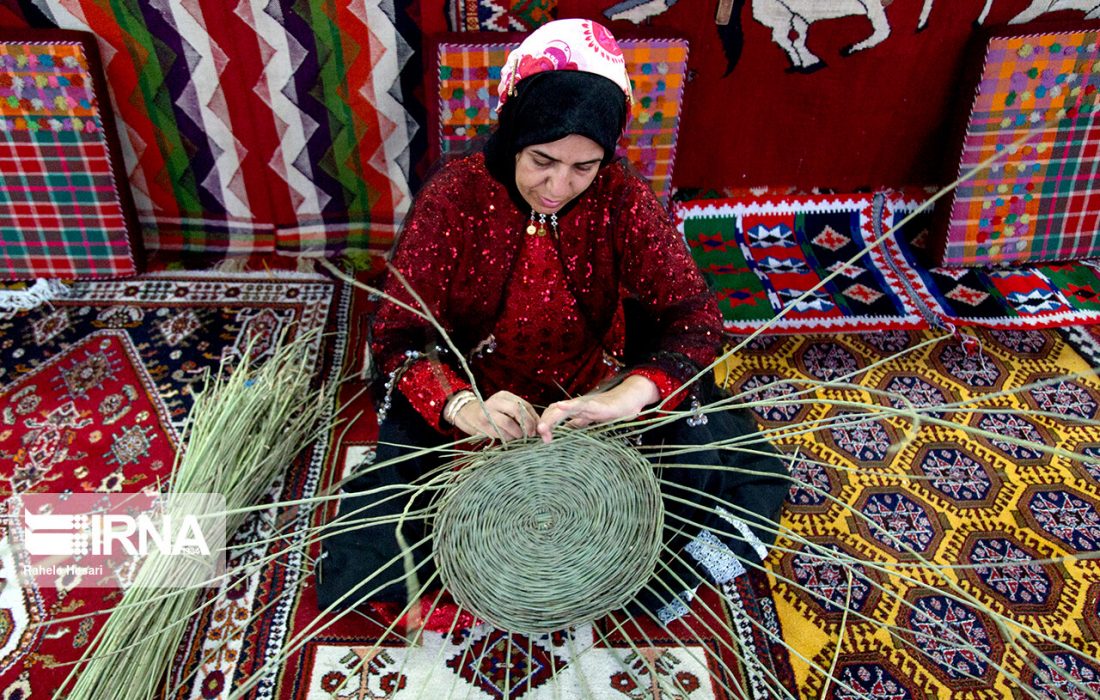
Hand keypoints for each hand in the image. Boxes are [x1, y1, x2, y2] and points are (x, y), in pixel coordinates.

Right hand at [451, 390, 538, 440]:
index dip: (533, 417)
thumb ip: (521, 414)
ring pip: (508, 422)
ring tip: (520, 437)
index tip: (538, 428)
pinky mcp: (482, 424)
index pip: (524, 404)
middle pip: (517, 410)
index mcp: (504, 395)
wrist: (467, 414)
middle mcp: (495, 400)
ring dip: (517, 432)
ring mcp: (487, 412)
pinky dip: (507, 437)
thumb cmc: (492, 414)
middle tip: (531, 434)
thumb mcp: (506, 409)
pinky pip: (499, 432)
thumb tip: (540, 426)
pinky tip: (509, 438)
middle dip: (527, 423)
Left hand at [536, 375, 659, 442]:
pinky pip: (580, 404)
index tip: (541, 438)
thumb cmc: (609, 410)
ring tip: (542, 428)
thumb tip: (562, 432)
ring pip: (562, 409)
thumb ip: (575, 424)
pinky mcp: (595, 404)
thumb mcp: (588, 420)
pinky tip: (561, 406)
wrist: (627, 401)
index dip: (545, 424)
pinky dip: (569, 405)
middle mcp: (575, 405)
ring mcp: (584, 403)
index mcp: (572, 410)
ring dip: (551, 418)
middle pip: (553, 411)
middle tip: (538, 437)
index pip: (552, 414)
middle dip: (544, 423)